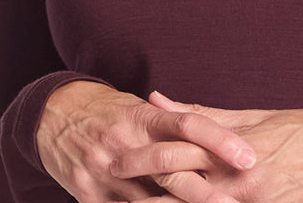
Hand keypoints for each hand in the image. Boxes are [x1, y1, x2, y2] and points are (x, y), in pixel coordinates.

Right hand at [36, 81, 255, 202]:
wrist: (53, 114)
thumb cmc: (108, 110)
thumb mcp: (139, 108)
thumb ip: (171, 121)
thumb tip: (217, 132)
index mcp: (142, 115)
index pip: (189, 124)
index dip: (221, 140)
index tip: (249, 156)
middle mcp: (125, 143)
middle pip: (172, 169)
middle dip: (206, 191)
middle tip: (236, 201)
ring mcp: (104, 171)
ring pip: (148, 202)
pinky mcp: (88, 194)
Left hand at [111, 92, 302, 202]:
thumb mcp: (256, 114)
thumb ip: (204, 113)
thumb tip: (159, 98)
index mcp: (236, 148)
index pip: (178, 153)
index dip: (144, 157)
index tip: (117, 158)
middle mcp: (242, 183)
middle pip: (180, 192)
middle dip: (146, 193)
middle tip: (115, 182)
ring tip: (138, 202)